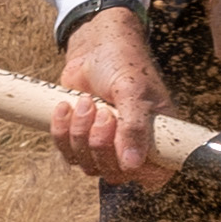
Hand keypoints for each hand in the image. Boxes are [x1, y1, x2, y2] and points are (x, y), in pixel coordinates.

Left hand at [50, 11, 179, 185]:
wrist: (96, 45)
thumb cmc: (124, 63)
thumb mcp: (133, 91)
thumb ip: (134, 128)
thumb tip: (132, 165)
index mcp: (158, 138)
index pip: (154, 176)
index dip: (139, 171)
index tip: (125, 148)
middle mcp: (133, 146)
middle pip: (114, 173)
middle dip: (100, 143)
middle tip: (103, 112)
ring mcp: (106, 144)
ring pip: (88, 165)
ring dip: (80, 134)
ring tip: (85, 101)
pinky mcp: (81, 139)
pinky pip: (67, 153)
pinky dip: (62, 132)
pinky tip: (65, 107)